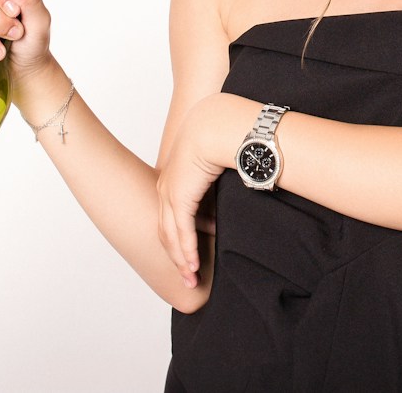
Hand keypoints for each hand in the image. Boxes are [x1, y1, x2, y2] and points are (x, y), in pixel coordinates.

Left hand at [156, 94, 236, 288]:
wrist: (219, 123)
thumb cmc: (223, 135)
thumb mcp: (217, 160)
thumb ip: (217, 178)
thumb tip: (235, 183)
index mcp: (174, 177)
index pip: (171, 215)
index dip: (178, 237)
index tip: (190, 256)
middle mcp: (166, 186)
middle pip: (166, 230)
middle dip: (176, 256)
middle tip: (187, 277)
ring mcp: (169, 192)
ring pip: (171, 235)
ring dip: (181, 259)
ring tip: (191, 278)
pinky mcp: (178, 197)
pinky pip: (181, 232)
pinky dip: (187, 251)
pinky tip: (194, 266)